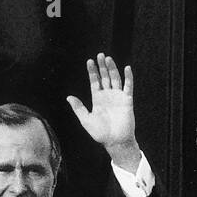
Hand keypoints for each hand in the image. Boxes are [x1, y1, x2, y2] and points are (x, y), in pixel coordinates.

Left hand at [66, 55, 139, 170]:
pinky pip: (128, 86)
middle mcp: (108, 96)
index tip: (89, 61)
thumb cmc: (100, 133)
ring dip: (112, 68)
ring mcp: (118, 97)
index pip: (94, 82)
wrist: (115, 141)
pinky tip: (126, 68)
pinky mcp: (127, 100)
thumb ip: (78, 108)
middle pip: (105, 77)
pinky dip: (128, 77)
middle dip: (102, 66)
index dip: (92, 72)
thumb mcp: (86, 120)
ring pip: (115, 79)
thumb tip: (68, 97)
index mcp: (97, 99)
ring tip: (108, 58)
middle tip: (99, 55)